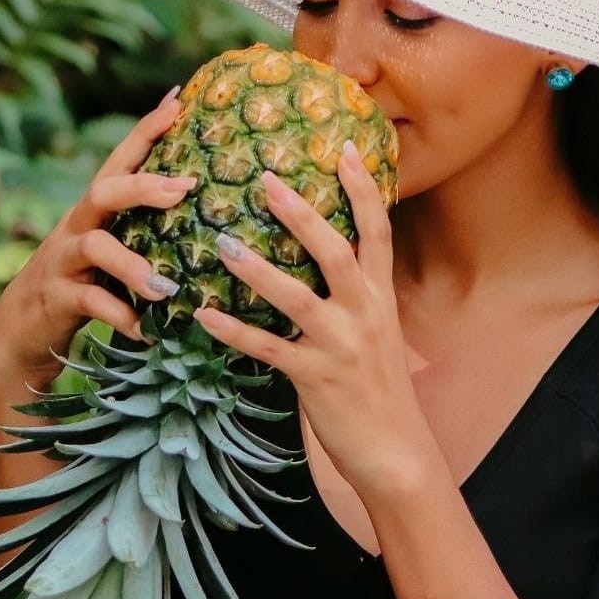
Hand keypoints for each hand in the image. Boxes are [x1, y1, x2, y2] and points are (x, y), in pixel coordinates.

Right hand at [0, 87, 194, 386]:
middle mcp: (77, 226)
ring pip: (95, 246)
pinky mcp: (57, 299)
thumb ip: (145, 230)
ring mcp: (64, 261)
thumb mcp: (112, 250)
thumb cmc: (83, 284)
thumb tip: (204, 210)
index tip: (178, 101)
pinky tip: (144, 331)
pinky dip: (120, 316)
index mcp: (96, 210)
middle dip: (143, 185)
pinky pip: (90, 303)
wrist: (20, 332)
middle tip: (185, 187)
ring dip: (133, 266)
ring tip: (165, 288)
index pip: (121, 160)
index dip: (146, 129)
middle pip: (104, 190)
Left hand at [194, 141, 435, 496]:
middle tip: (266, 181)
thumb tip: (329, 256)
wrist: (396, 450)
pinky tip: (202, 314)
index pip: (377, 231)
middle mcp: (364, 313)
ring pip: (297, 298)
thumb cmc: (380, 386)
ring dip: (258, 269)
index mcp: (380, 297)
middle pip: (336, 252)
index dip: (362, 188)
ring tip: (222, 243)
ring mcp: (339, 346)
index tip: (342, 148)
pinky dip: (233, 330)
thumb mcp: (378, 331)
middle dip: (302, 215)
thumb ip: (356, 294)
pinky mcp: (313, 378)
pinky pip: (267, 349)